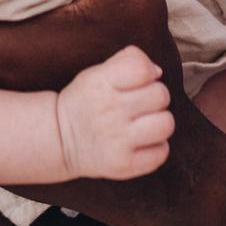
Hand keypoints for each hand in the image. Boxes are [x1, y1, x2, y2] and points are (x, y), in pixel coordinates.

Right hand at [57, 45, 173, 179]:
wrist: (60, 138)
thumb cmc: (84, 100)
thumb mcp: (96, 71)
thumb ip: (127, 60)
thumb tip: (156, 71)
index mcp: (102, 82)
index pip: (142, 68)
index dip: (148, 71)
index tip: (141, 78)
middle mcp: (110, 111)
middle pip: (160, 95)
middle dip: (156, 95)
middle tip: (143, 102)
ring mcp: (118, 141)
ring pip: (165, 124)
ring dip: (160, 121)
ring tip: (147, 122)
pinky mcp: (124, 165)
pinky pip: (161, 154)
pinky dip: (157, 147)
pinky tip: (144, 141)